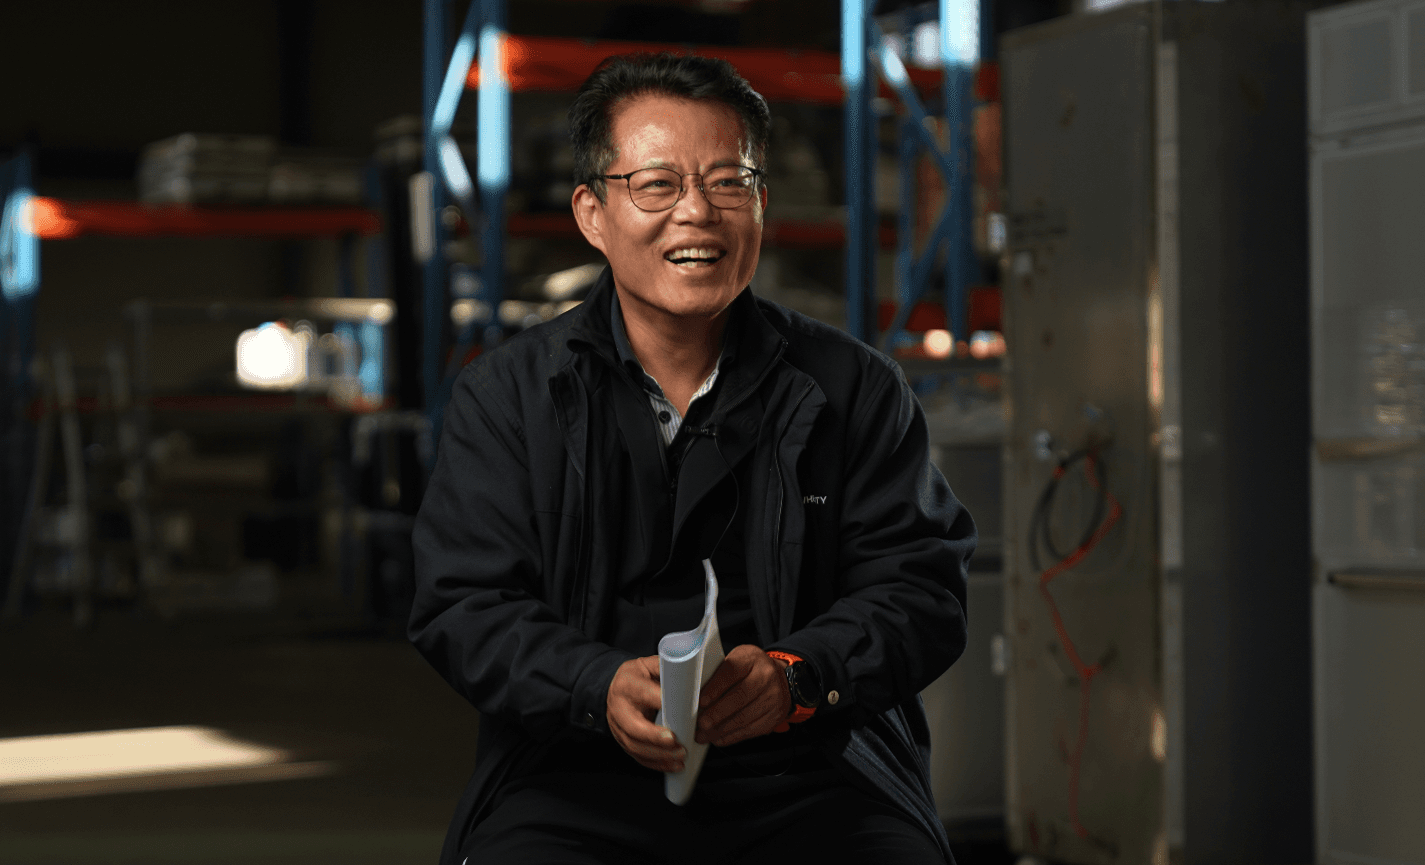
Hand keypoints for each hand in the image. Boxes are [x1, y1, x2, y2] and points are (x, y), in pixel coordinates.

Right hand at [607, 655, 685, 771]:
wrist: (615, 688)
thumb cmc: (637, 677)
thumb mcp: (649, 665)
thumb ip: (667, 669)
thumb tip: (692, 673)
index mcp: (627, 685)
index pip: (643, 694)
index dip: (660, 703)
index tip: (678, 709)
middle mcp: (619, 708)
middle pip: (634, 727)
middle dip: (655, 737)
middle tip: (675, 741)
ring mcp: (618, 728)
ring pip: (635, 746)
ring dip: (659, 755)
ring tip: (680, 756)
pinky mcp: (623, 742)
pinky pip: (638, 757)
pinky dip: (656, 764)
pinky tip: (672, 766)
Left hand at [695, 645, 791, 746]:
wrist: (780, 680)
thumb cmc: (751, 670)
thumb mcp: (737, 661)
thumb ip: (719, 674)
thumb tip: (696, 694)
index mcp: (751, 659)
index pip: (731, 672)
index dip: (715, 688)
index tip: (701, 701)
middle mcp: (766, 677)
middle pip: (739, 697)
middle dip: (717, 713)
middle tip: (701, 723)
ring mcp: (772, 698)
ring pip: (744, 718)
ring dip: (720, 729)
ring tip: (704, 734)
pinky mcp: (773, 717)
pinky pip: (750, 730)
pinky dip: (731, 736)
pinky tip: (718, 738)